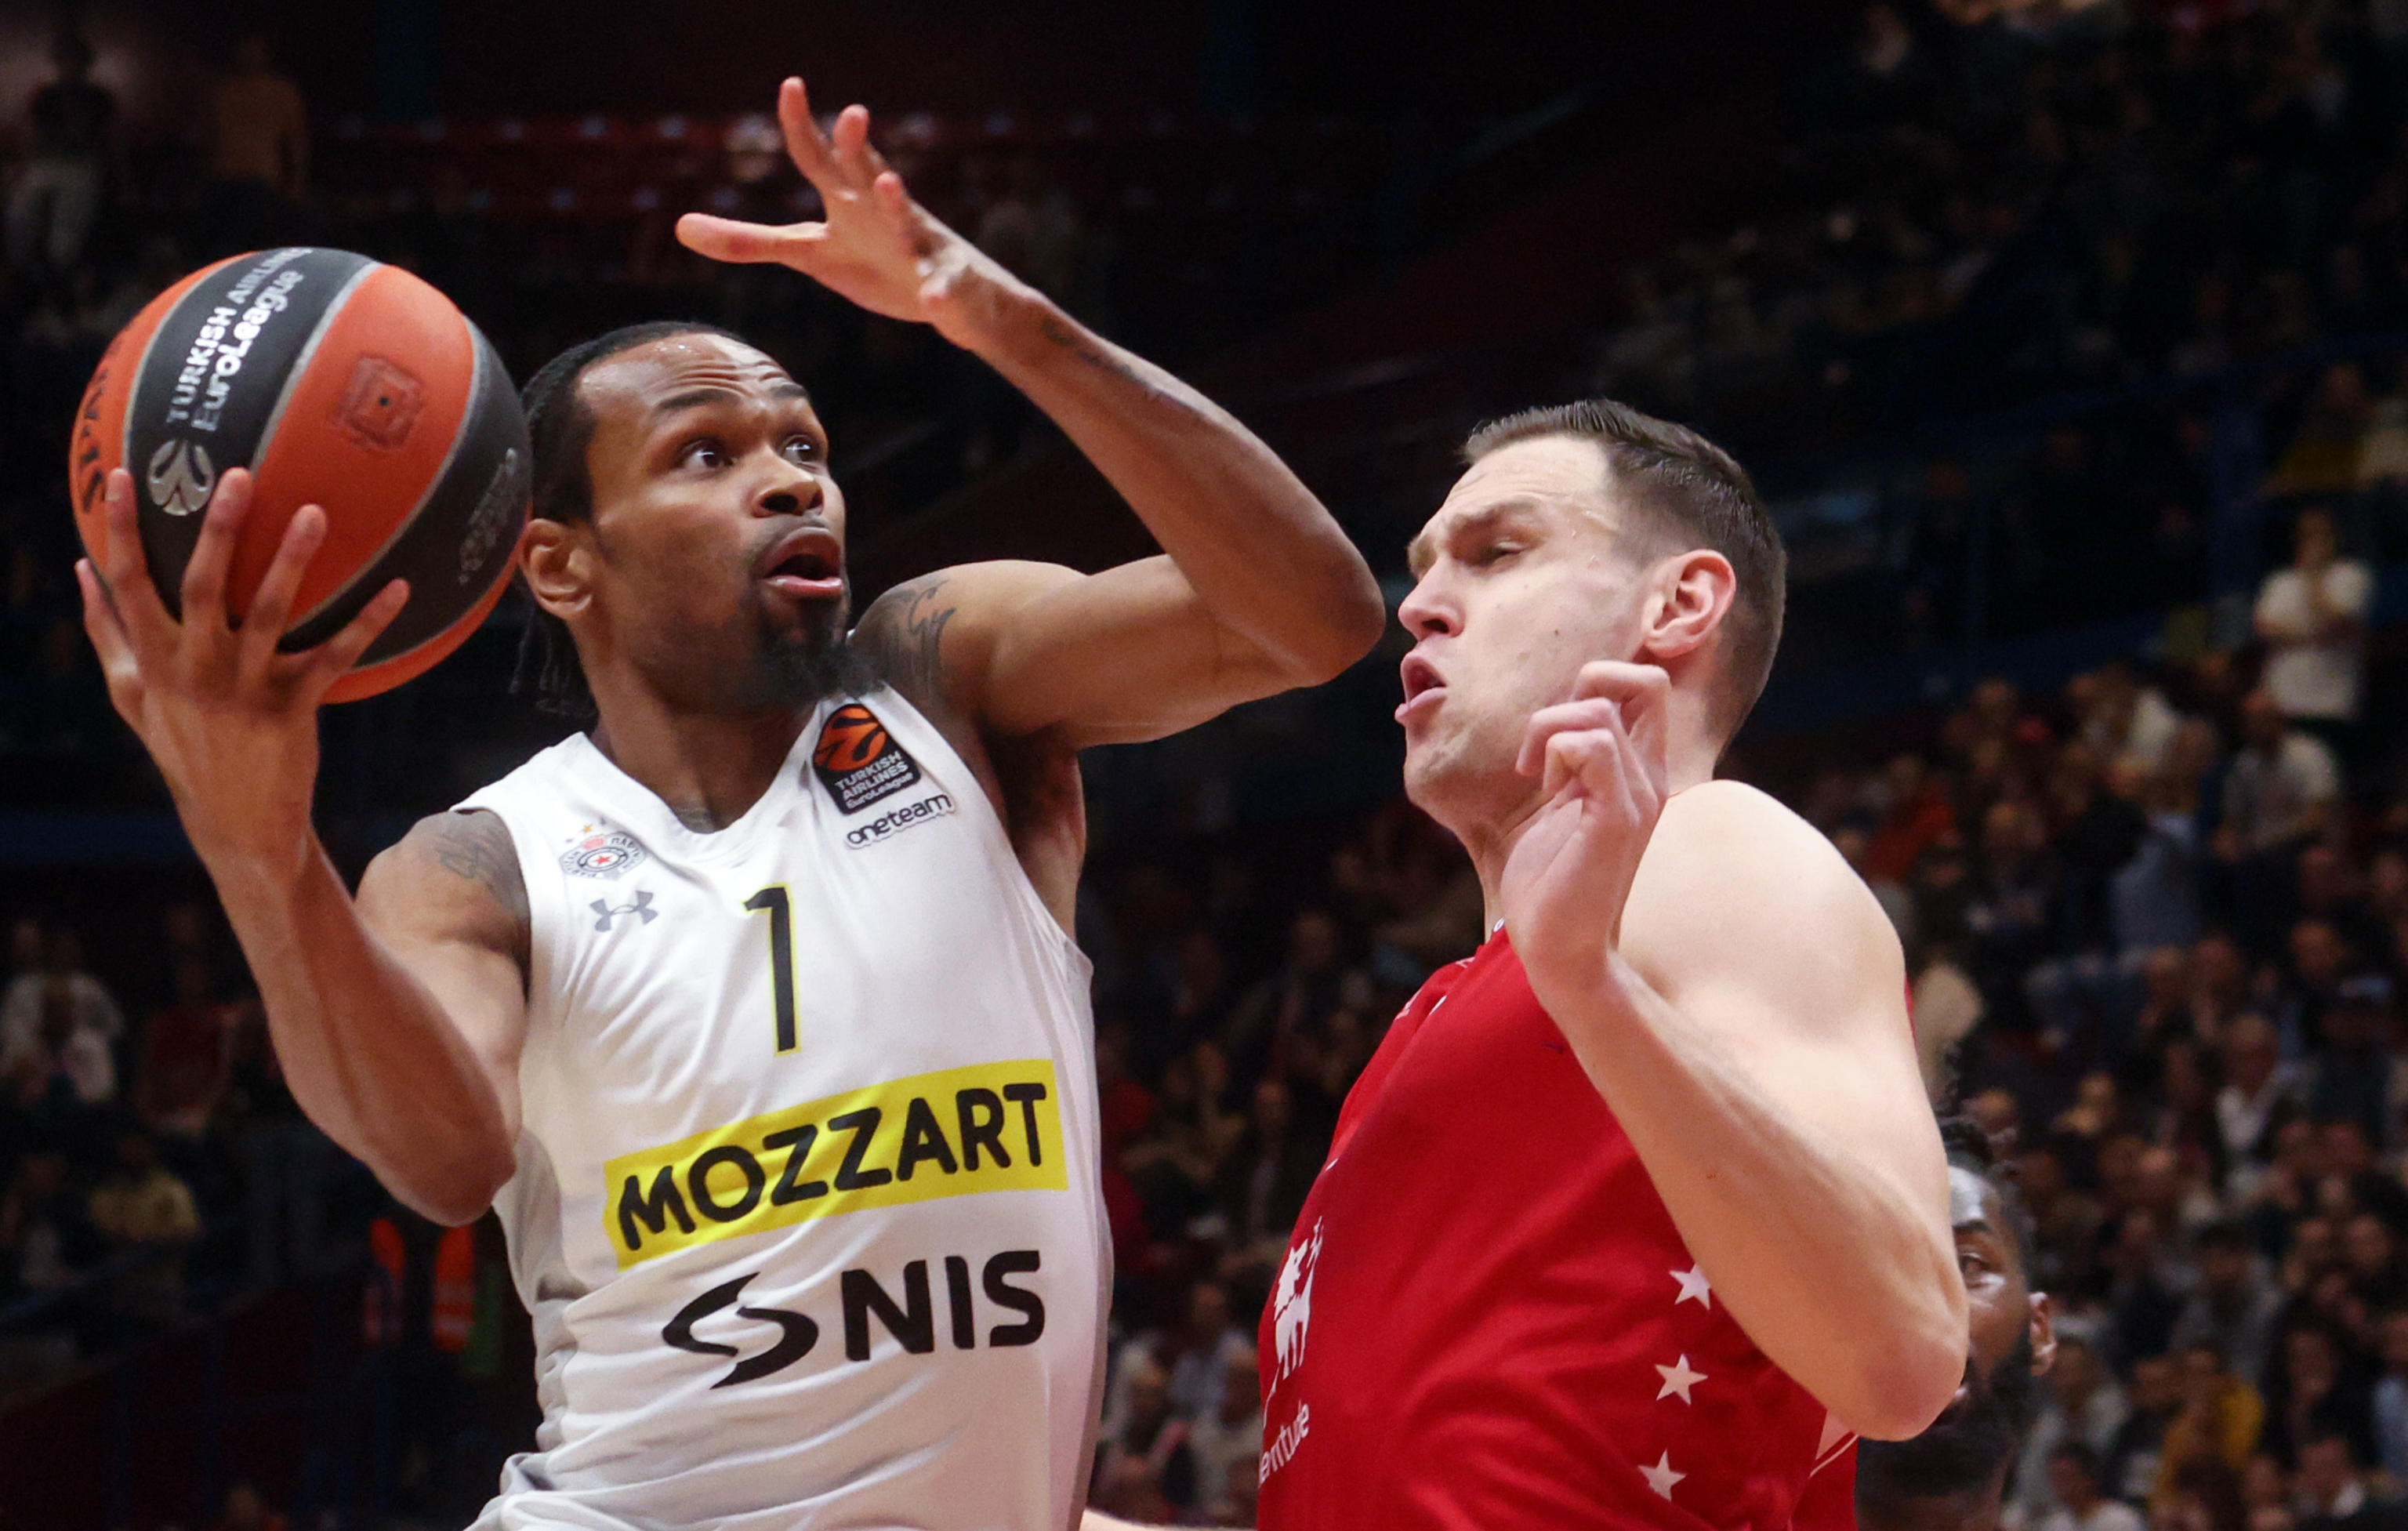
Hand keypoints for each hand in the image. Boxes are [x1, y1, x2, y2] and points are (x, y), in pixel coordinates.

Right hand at [76, 467, 406, 876]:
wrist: (236, 821)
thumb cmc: (183, 744)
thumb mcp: (132, 696)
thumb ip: (106, 633)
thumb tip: (79, 569)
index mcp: (153, 660)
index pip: (127, 584)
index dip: (119, 529)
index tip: (120, 473)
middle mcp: (194, 669)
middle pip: (199, 587)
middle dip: (217, 529)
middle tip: (239, 474)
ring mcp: (243, 688)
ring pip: (267, 613)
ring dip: (292, 561)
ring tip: (316, 511)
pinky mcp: (292, 708)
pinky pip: (335, 656)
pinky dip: (369, 622)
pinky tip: (400, 586)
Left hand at [675, 77, 1028, 351]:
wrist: (951, 296)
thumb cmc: (875, 262)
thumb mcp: (810, 253)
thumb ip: (749, 242)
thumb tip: (679, 226)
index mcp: (847, 202)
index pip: (818, 156)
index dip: (800, 124)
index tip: (790, 84)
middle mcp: (884, 212)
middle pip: (867, 172)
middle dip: (859, 146)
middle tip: (850, 114)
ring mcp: (917, 246)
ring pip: (907, 220)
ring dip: (896, 203)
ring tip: (887, 183)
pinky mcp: (943, 285)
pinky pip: (941, 289)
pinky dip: (939, 293)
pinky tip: (935, 299)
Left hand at [1498, 662, 1671, 994]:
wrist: (1558, 950)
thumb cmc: (1551, 882)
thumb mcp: (1561, 805)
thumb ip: (1570, 762)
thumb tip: (1556, 721)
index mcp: (1639, 771)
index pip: (1645, 685)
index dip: (1595, 684)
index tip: (1554, 734)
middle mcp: (1649, 777)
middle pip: (1646, 679)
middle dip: (1585, 683)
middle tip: (1547, 739)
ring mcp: (1637, 796)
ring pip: (1599, 709)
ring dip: (1547, 729)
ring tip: (1534, 778)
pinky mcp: (1616, 819)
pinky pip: (1595, 747)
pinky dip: (1556, 750)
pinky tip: (1542, 789)